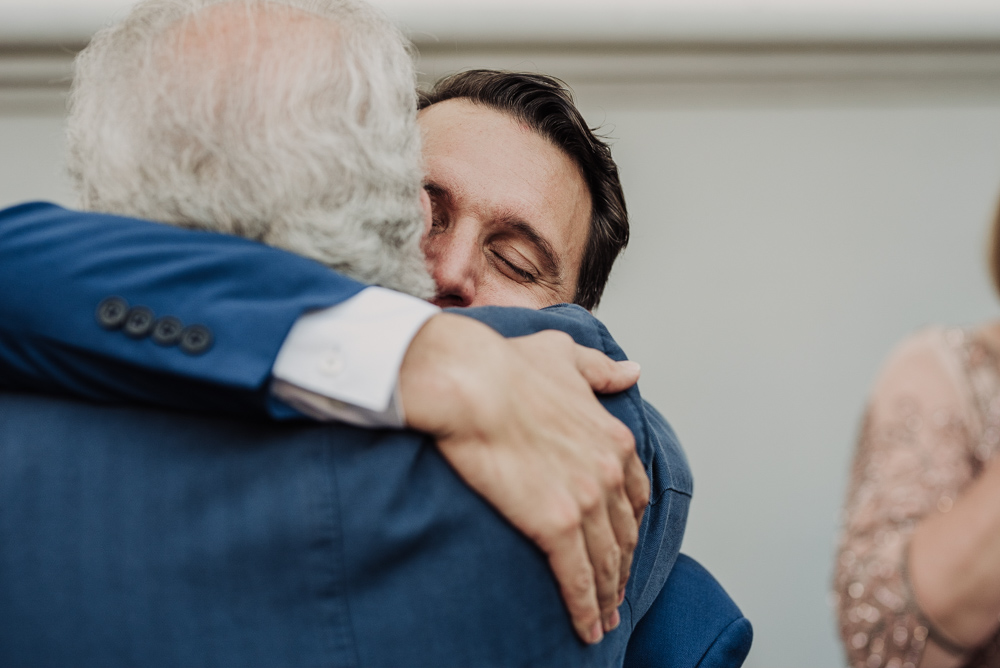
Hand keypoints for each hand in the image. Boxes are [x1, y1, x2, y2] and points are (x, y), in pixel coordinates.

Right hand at [399, 313, 649, 643]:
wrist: (471, 382)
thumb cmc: (507, 365)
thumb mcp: (566, 356)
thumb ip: (602, 369)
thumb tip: (632, 371)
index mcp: (612, 437)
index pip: (634, 494)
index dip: (631, 523)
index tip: (624, 541)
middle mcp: (608, 472)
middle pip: (624, 534)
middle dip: (623, 566)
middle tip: (617, 592)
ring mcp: (586, 501)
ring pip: (606, 561)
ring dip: (608, 596)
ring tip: (605, 620)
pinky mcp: (556, 526)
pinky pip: (578, 577)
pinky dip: (587, 608)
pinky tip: (587, 628)